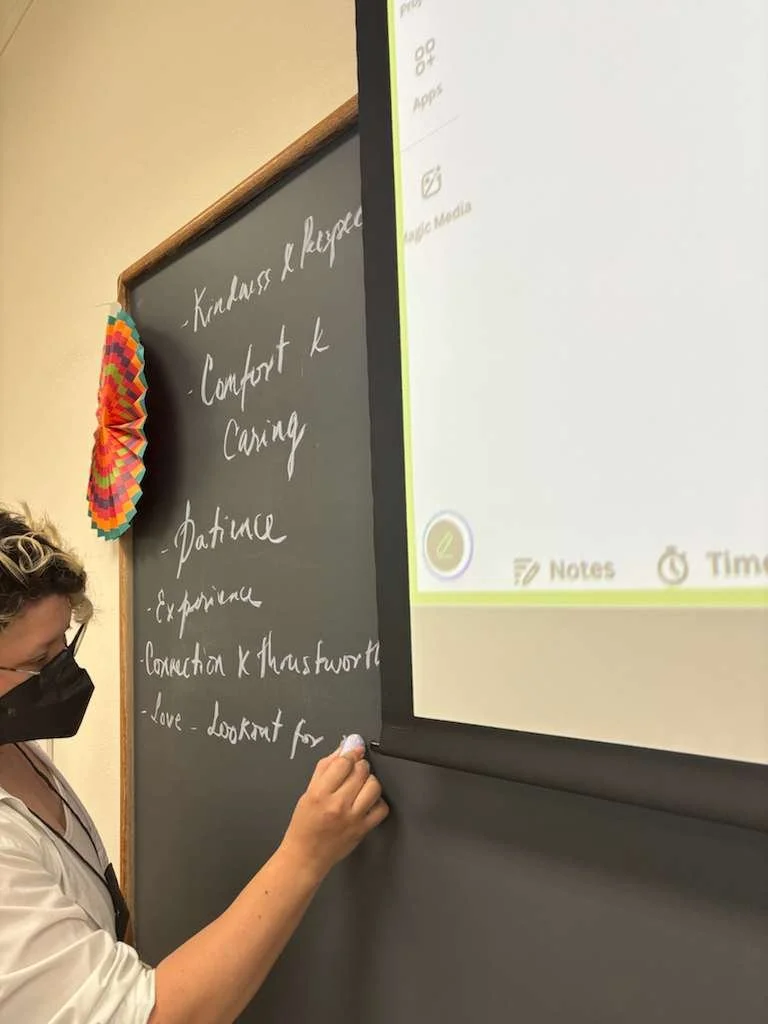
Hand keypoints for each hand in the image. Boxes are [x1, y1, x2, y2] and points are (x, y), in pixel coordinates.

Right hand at [280, 736, 388, 880]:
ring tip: (361, 785)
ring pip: (374, 786)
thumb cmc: (304, 824)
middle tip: (355, 770)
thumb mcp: (308, 791)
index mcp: (320, 793)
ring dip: (370, 781)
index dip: (350, 753)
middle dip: (360, 765)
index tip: (353, 751)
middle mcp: (337, 805)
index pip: (343, 763)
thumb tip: (345, 747)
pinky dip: (378, 801)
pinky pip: (381, 808)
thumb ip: (326, 767)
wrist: (306, 856)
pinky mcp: (363, 829)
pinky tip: (367, 801)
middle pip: (361, 771)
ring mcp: (353, 818)